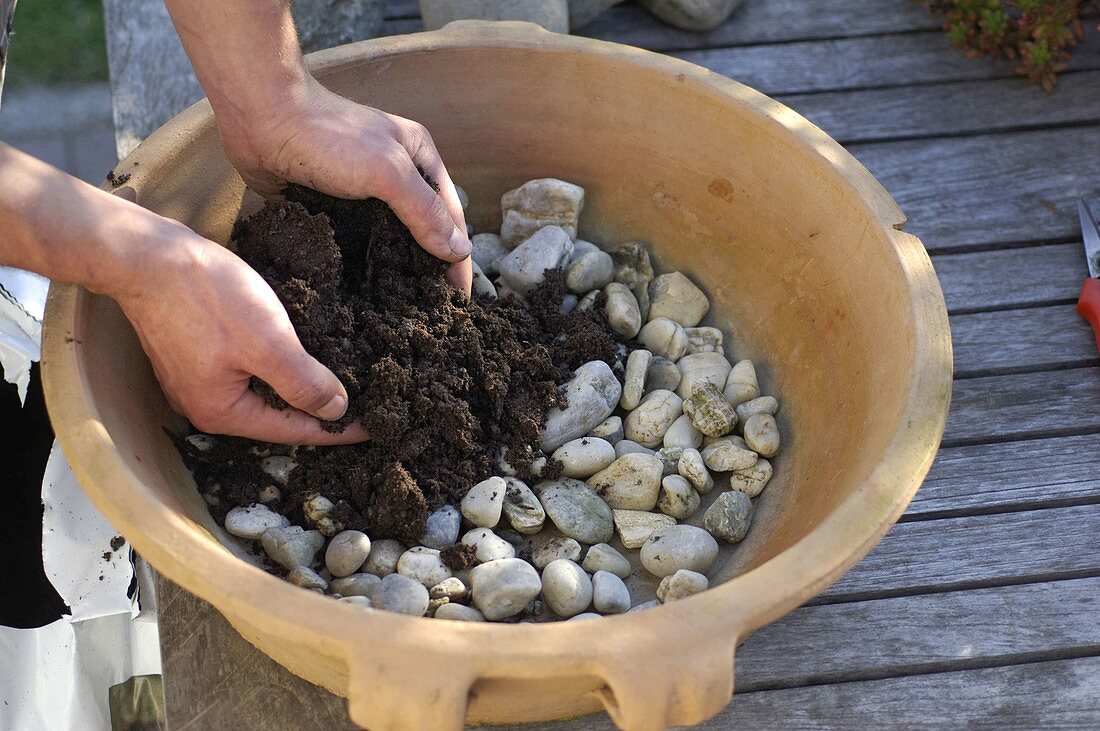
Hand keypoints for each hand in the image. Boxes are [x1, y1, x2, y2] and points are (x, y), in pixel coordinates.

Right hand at [113, 221, 367, 444]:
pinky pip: (249, 367)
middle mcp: (207, 405)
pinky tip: (301, 351)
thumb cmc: (205, 297)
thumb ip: (304, 383)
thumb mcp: (268, 343)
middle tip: (365, 405)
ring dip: (300, 384)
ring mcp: (197, 378)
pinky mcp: (196, 351)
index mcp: (223, 413)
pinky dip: (278, 363)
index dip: (340, 429)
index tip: (376, 427)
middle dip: (321, 409)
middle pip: (278, 415)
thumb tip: (335, 412)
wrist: (147, 254)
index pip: (296, 430)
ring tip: (341, 379)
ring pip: (264, 389)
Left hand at [218, 77, 472, 292]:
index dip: (457, 258)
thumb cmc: (330, 137)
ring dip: (397, 269)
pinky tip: (363, 290)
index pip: (450, 217)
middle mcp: (396, 175)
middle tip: (432, 314)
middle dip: (430, 267)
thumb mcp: (389, 172)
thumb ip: (425, 212)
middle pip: (423, 229)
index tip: (458, 301)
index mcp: (420, 159)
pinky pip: (356, 240)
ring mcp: (363, 191)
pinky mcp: (331, 205)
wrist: (262, 117)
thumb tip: (459, 251)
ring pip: (389, 237)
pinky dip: (362, 263)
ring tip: (401, 310)